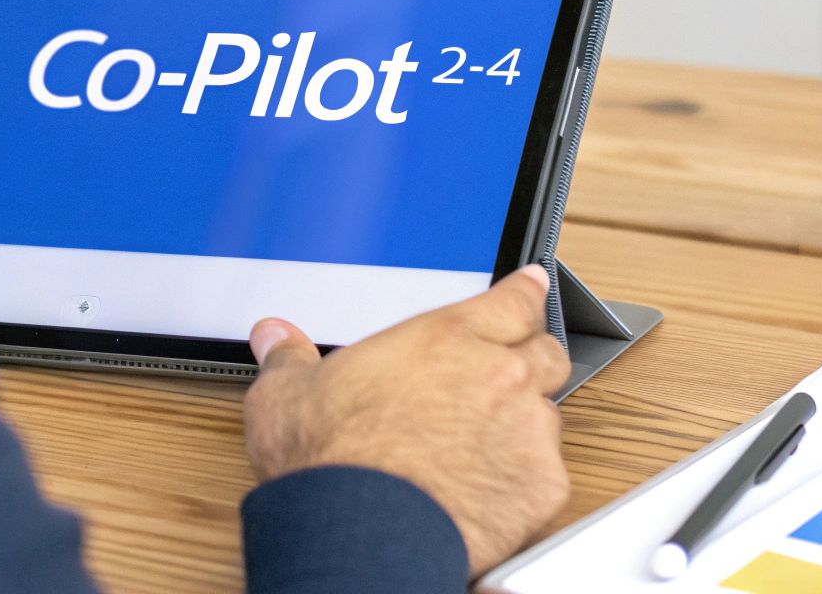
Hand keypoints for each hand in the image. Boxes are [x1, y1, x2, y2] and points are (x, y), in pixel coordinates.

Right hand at [242, 264, 572, 576]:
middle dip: (529, 361)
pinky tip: (487, 493)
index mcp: (445, 339)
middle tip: (501, 379)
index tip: (530, 287)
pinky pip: (546, 475)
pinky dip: (523, 482)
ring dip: (523, 427)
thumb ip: (289, 357)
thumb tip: (273, 337)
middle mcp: (497, 375)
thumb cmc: (330, 462)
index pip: (512, 299)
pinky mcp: (540, 487)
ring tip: (482, 451)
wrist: (358, 533)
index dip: (524, 292)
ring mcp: (526, 431)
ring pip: (548, 417)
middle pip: (545, 353)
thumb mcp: (289, 395)